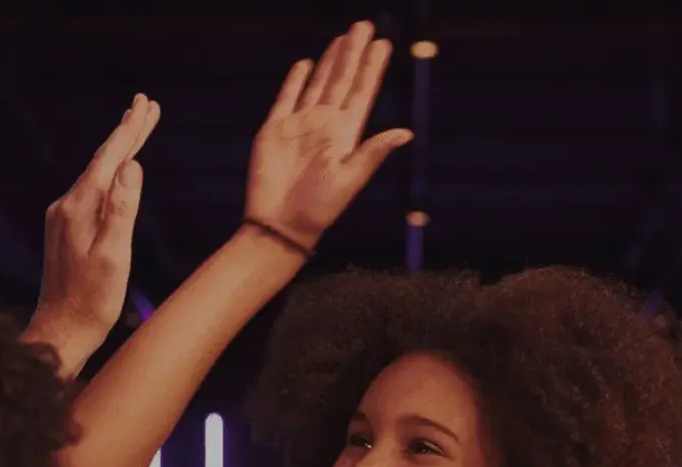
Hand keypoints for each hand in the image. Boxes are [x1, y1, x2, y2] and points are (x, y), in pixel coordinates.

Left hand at [29, 94, 159, 375]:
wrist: (59, 333)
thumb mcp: (114, 257)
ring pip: (96, 175)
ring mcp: (62, 218)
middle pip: (101, 161)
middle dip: (126, 134)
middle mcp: (66, 206)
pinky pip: (90, 193)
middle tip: (144, 105)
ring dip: (118, 153)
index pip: (109, 159)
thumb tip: (132, 167)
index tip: (144, 104)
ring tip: (136, 132)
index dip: (129, 131)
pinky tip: (115, 176)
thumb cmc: (91, 303)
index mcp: (80, 208)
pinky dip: (108, 176)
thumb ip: (122, 210)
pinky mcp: (64, 231)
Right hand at [246, 22, 411, 251]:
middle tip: (364, 26)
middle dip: (353, 53)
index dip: (373, 68)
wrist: (280, 225)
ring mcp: (299, 126)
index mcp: (345, 135)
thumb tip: (407, 133)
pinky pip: (287, 98)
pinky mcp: (274, 130)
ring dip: (330, 61)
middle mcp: (325, 126)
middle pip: (342, 80)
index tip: (385, 44)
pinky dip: (296, 80)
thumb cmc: (319, 209)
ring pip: (318, 84)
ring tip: (342, 38)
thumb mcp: (351, 180)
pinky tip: (306, 64)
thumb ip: (374, 152)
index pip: (362, 92)